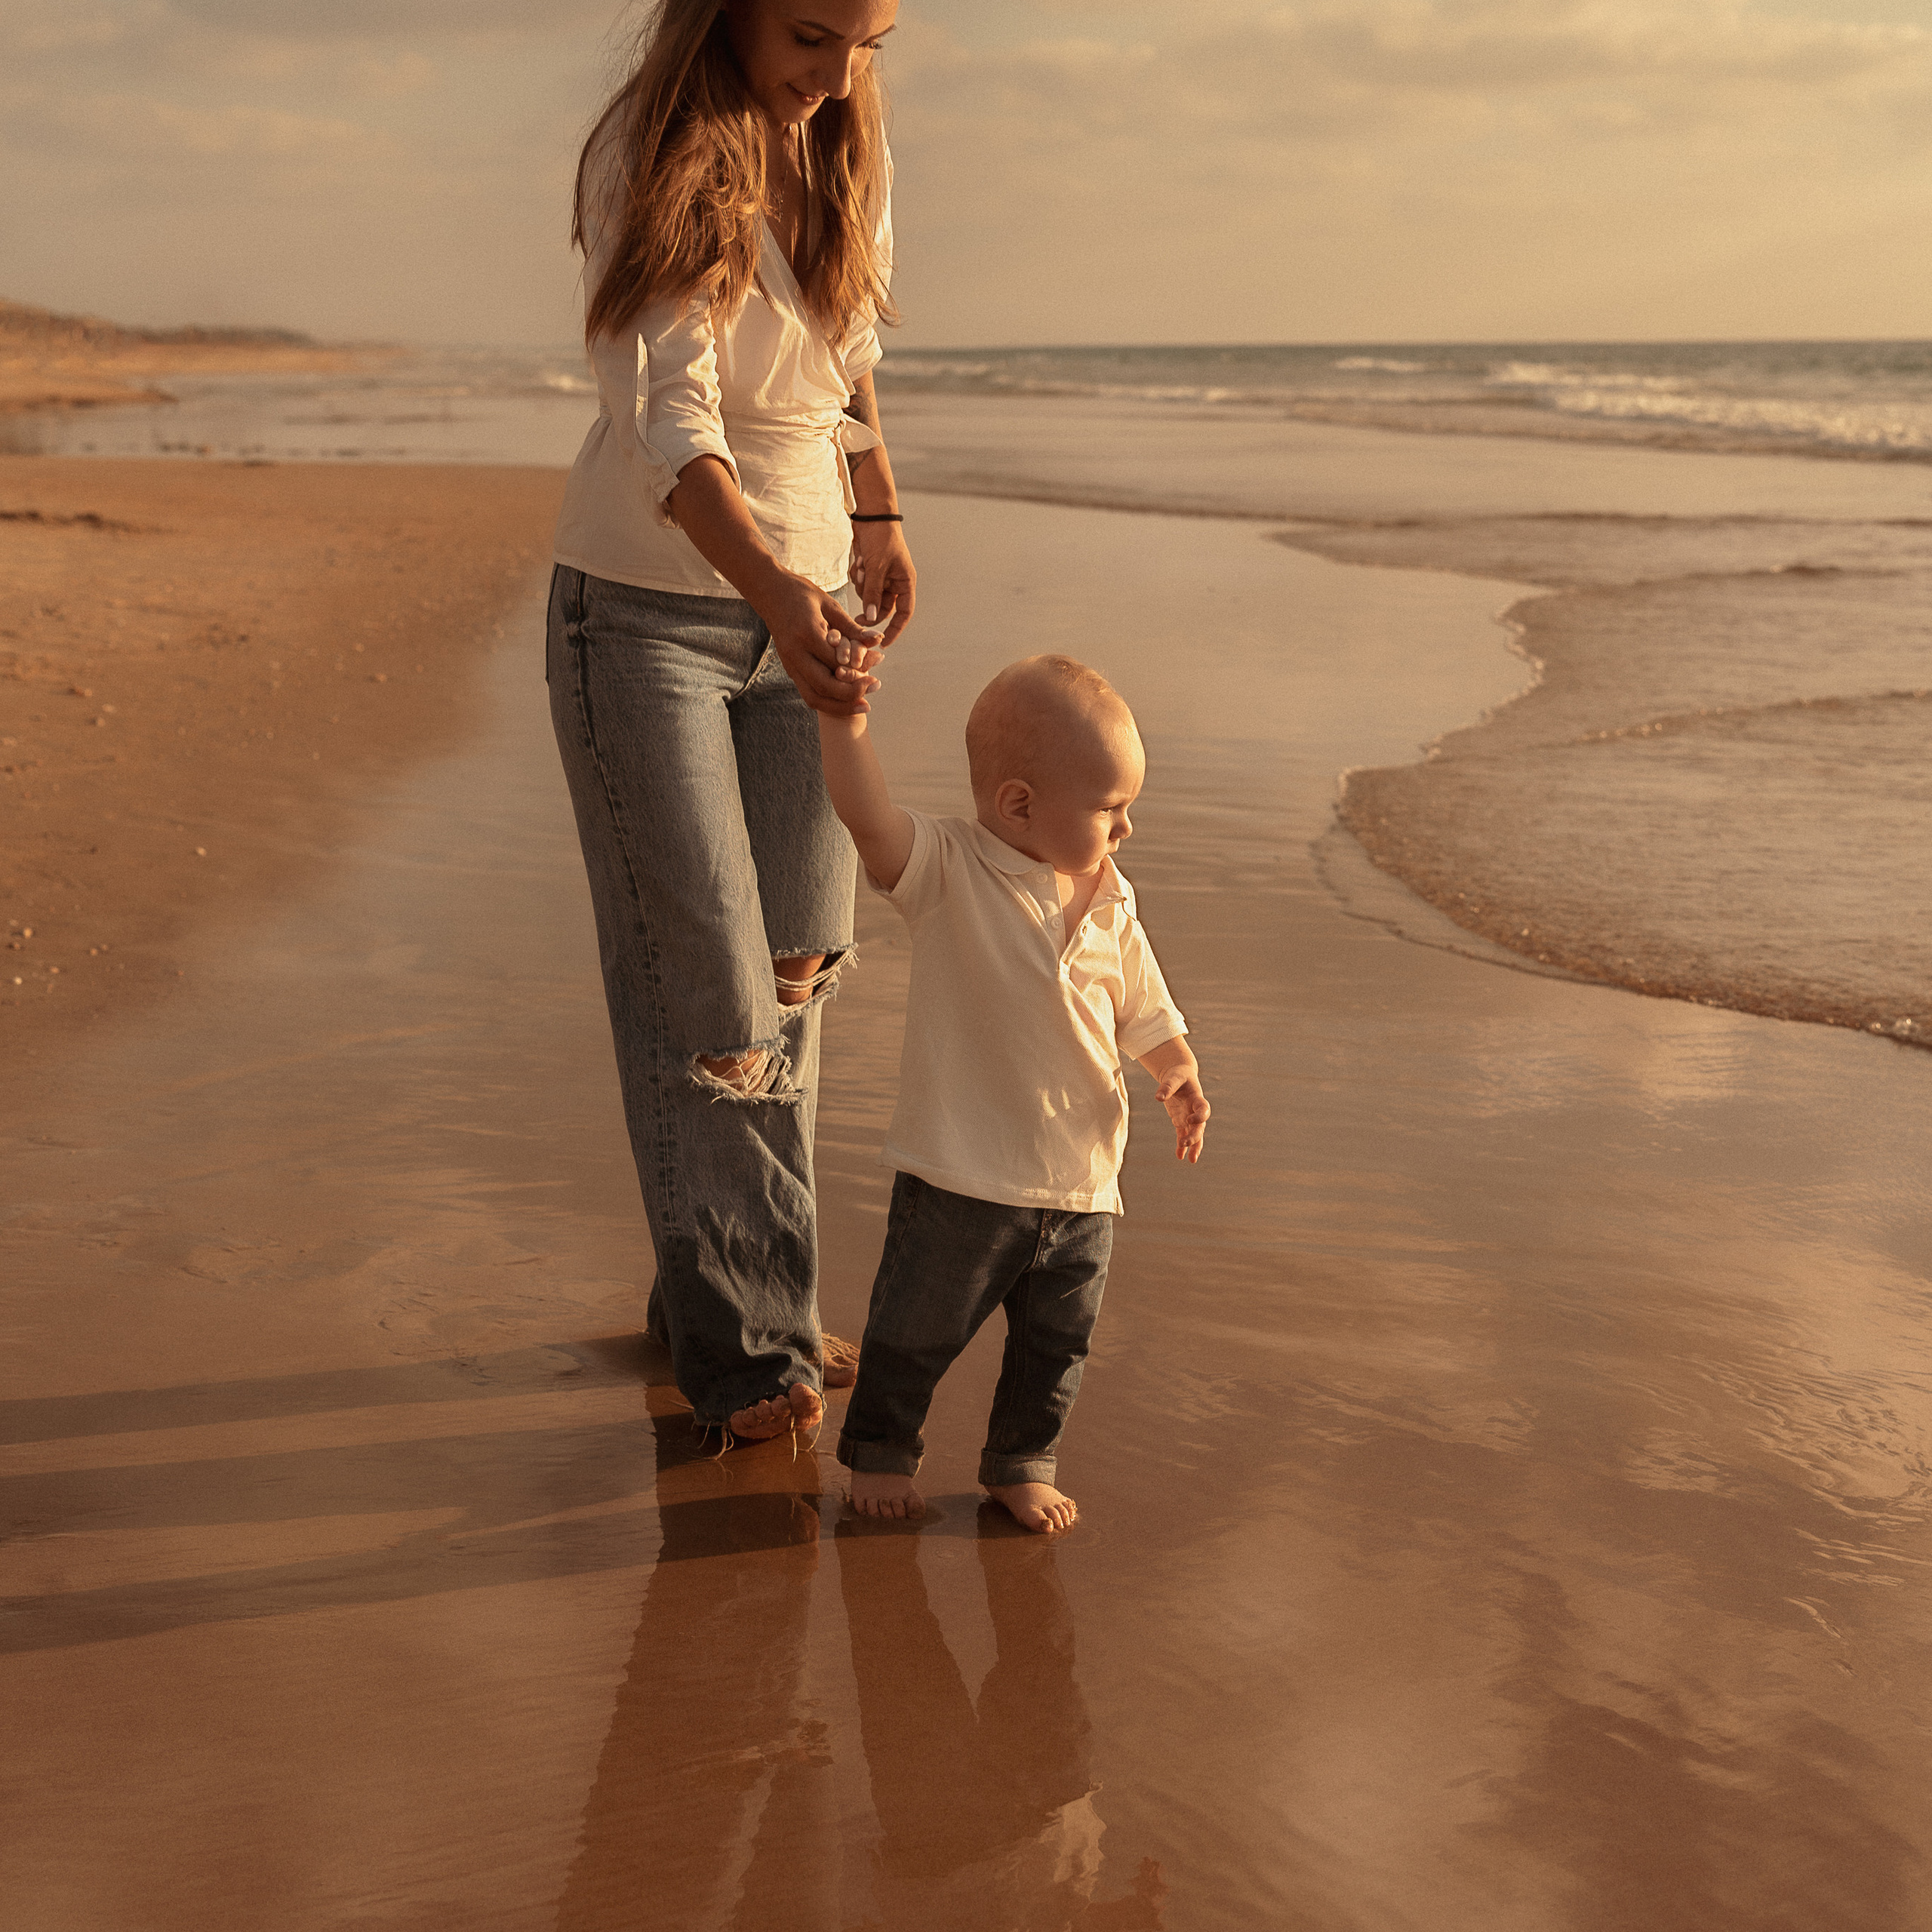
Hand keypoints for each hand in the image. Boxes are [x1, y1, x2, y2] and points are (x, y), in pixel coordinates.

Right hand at [756, 570, 876, 716]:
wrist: (769, 592)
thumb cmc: (802, 594)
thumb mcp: (830, 606)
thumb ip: (853, 628)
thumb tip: (878, 640)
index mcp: (806, 633)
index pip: (836, 661)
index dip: (859, 667)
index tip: (879, 662)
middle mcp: (795, 653)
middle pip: (824, 686)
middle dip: (852, 693)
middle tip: (875, 686)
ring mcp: (789, 664)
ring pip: (814, 698)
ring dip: (841, 706)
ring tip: (864, 704)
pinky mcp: (789, 669)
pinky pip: (808, 694)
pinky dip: (829, 702)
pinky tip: (847, 701)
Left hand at [851, 520, 916, 647]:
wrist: (871, 516)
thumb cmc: (881, 538)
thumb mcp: (876, 567)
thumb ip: (873, 593)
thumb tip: (871, 617)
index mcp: (905, 582)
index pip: (904, 613)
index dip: (896, 629)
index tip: (884, 643)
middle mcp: (895, 582)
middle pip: (883, 607)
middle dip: (870, 609)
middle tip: (855, 618)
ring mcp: (882, 577)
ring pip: (869, 596)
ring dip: (862, 586)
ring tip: (862, 566)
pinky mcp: (870, 572)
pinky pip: (861, 584)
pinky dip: (858, 577)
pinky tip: (859, 561)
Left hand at [1155, 1069, 1209, 1163]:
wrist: (1180, 1075)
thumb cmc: (1178, 1074)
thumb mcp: (1173, 1077)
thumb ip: (1167, 1086)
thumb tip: (1158, 1097)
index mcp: (1197, 1098)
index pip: (1204, 1109)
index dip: (1200, 1116)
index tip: (1190, 1120)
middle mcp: (1195, 1110)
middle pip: (1200, 1126)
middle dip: (1194, 1136)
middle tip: (1185, 1143)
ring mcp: (1189, 1117)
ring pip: (1194, 1135)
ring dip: (1193, 1146)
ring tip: (1191, 1160)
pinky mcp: (1181, 1121)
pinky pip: (1182, 1135)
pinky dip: (1181, 1146)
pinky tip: (1179, 1157)